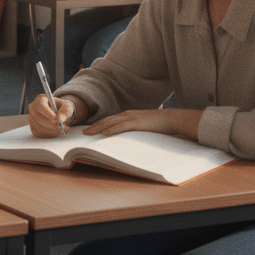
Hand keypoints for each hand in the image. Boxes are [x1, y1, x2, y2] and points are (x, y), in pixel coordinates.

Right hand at [28, 93, 76, 137]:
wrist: (60, 114)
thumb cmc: (62, 108)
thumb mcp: (67, 107)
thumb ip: (65, 112)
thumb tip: (59, 119)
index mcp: (40, 99)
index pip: (41, 106)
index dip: (48, 114)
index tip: (57, 120)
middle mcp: (33, 108)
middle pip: (38, 118)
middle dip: (51, 125)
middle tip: (63, 128)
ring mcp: (32, 118)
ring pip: (39, 127)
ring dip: (52, 131)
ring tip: (63, 129)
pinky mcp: (33, 127)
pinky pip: (40, 133)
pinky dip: (50, 134)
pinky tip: (57, 131)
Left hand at [83, 108, 199, 139]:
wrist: (172, 119)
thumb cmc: (158, 125)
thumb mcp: (143, 127)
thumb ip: (133, 130)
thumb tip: (126, 139)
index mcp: (128, 116)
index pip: (109, 120)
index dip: (98, 124)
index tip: (89, 129)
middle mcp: (127, 115)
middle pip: (106, 120)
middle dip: (93, 126)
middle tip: (82, 132)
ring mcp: (131, 118)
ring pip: (110, 123)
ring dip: (98, 128)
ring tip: (88, 133)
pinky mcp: (137, 123)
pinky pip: (121, 126)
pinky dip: (112, 130)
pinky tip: (104, 134)